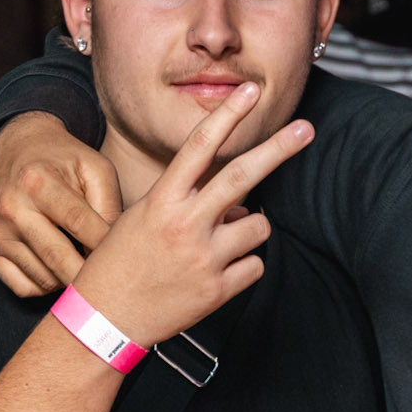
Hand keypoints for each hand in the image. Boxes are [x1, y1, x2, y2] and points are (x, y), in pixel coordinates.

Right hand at [0, 113, 123, 297]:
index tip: (127, 258)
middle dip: (91, 275)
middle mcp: (11, 208)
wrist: (17, 147)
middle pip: (59, 260)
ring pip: (43, 279)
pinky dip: (46, 286)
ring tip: (86, 265)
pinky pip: (22, 286)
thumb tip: (116, 254)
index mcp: (38, 182)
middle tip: (112, 279)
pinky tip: (60, 268)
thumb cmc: (65, 160)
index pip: (80, 225)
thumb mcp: (95, 169)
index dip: (107, 246)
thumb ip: (110, 208)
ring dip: (70, 280)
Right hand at [68, 83, 309, 345]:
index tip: (251, 92)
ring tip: (220, 244)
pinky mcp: (217, 291)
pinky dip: (244, 266)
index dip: (227, 115)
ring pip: (258, 226)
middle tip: (306, 128)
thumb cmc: (121, 263)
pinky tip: (217, 274)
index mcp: (162, 201)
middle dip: (278, 149)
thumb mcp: (143, 219)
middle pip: (242, 176)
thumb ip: (190, 203)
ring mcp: (204, 258)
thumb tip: (236, 205)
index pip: (199, 147)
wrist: (105, 319)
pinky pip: (255, 266)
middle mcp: (185, 225)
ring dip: (249, 230)